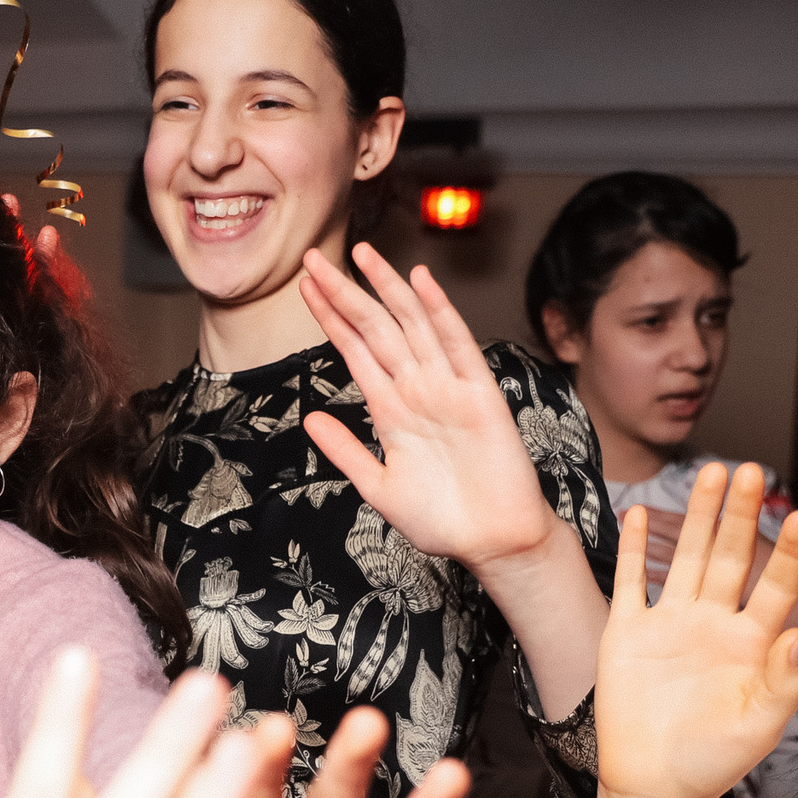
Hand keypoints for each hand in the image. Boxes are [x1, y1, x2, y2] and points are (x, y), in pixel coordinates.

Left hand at [295, 246, 557, 570]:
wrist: (492, 543)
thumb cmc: (442, 520)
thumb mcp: (378, 486)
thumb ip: (345, 451)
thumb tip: (309, 417)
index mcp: (390, 409)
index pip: (354, 351)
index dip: (330, 318)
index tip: (306, 287)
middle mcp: (416, 390)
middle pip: (375, 329)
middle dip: (345, 294)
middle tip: (315, 257)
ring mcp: (447, 388)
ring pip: (411, 326)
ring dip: (386, 290)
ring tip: (362, 254)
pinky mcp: (479, 394)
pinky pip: (457, 345)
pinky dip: (440, 312)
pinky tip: (421, 283)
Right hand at [596, 462, 797, 797]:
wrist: (654, 784)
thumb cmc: (712, 762)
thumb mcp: (760, 727)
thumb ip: (782, 682)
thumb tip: (793, 632)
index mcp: (751, 644)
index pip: (777, 587)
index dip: (791, 553)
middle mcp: (713, 625)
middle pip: (732, 557)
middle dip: (742, 514)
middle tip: (752, 470)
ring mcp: (670, 625)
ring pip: (688, 557)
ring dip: (700, 516)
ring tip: (713, 473)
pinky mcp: (628, 634)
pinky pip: (632, 581)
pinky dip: (635, 548)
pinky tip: (639, 514)